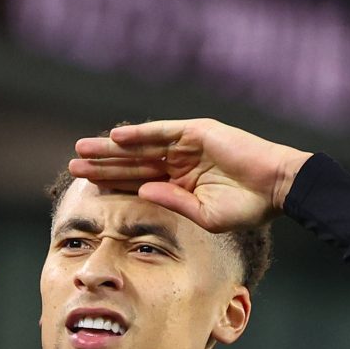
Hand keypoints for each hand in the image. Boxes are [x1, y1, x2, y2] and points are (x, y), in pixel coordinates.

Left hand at [68, 119, 312, 233]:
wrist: (277, 187)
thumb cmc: (248, 208)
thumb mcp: (205, 216)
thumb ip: (173, 203)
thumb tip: (143, 191)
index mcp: (180, 185)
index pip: (138, 181)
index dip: (113, 183)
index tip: (87, 186)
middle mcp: (179, 162)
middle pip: (132, 162)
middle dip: (103, 164)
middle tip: (72, 165)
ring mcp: (187, 145)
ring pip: (141, 146)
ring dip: (112, 148)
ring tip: (83, 149)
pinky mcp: (197, 132)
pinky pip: (161, 132)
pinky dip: (138, 134)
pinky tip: (115, 137)